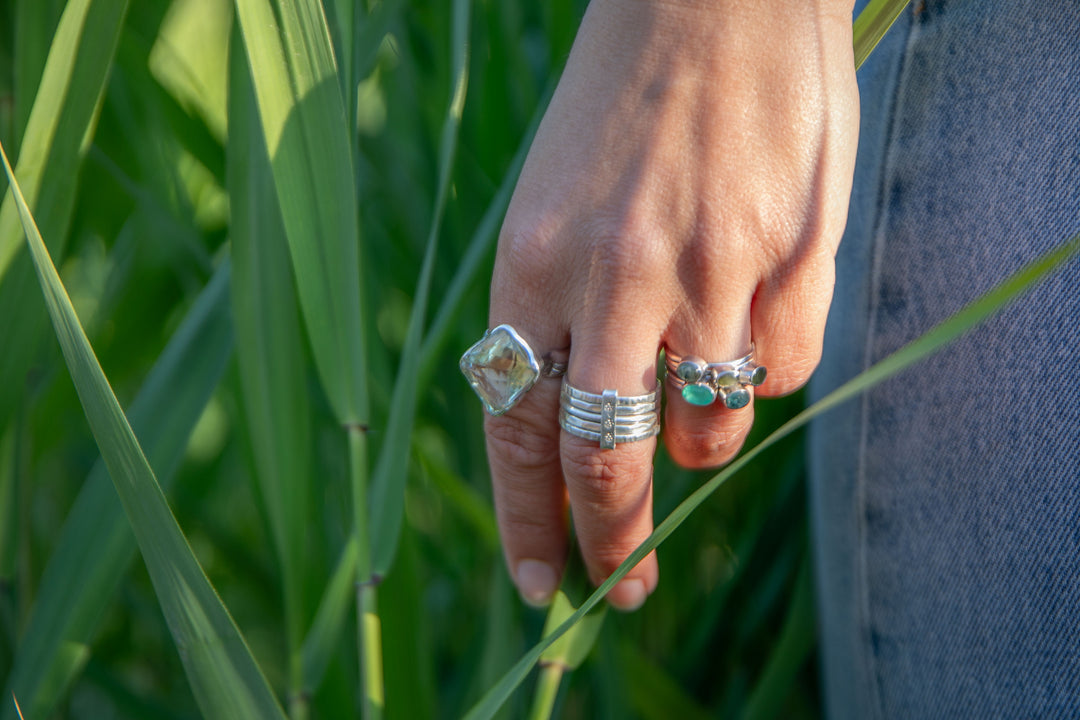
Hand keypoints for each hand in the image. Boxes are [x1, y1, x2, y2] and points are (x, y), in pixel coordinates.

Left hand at [484, 0, 858, 609]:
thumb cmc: (628, 100)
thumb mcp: (559, 202)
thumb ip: (567, 313)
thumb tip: (593, 423)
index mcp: (535, 259)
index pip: (519, 428)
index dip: (528, 520)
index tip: (537, 583)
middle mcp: (616, 275)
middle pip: (606, 463)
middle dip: (613, 544)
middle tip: (622, 589)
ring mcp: (711, 269)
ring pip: (705, 432)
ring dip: (697, 438)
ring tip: (695, 377)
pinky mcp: (793, 257)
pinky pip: (779, 373)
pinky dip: (761, 370)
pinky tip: (755, 308)